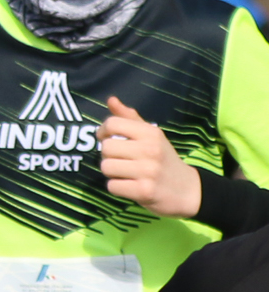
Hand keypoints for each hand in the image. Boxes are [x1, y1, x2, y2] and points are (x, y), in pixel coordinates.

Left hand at [98, 96, 199, 216]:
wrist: (188, 189)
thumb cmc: (163, 159)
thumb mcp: (151, 136)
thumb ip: (130, 118)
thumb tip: (111, 100)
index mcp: (151, 133)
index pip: (112, 123)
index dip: (103, 131)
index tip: (108, 138)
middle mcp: (150, 149)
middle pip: (105, 147)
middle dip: (109, 156)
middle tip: (123, 160)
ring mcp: (148, 171)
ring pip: (106, 167)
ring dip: (112, 173)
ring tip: (127, 173)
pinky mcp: (144, 191)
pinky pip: (112, 186)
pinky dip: (117, 187)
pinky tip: (131, 185)